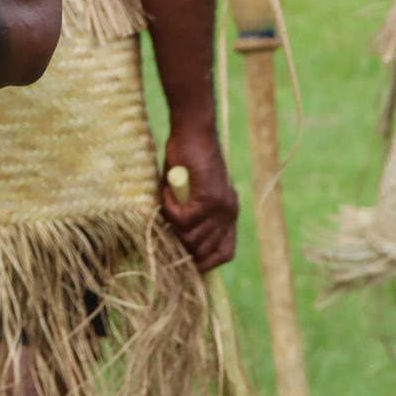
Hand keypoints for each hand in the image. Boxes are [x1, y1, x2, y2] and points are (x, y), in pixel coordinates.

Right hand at [160, 121, 237, 271]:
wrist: (194, 133)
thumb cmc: (188, 160)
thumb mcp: (193, 193)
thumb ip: (192, 215)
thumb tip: (177, 240)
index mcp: (229, 213)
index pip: (225, 252)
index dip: (205, 262)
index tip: (186, 262)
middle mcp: (229, 213)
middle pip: (203, 249)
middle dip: (180, 242)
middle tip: (166, 222)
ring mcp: (221, 207)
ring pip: (190, 236)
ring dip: (171, 221)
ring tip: (166, 200)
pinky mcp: (208, 198)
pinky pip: (183, 218)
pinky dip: (169, 208)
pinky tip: (166, 192)